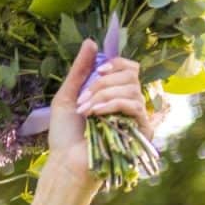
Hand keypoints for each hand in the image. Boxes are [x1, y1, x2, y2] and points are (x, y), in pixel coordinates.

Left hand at [45, 40, 159, 183]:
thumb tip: (91, 41)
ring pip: (131, 89)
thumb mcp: (67, 96)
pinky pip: (134, 106)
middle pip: (131, 75)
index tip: (98, 70)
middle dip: (103, 83)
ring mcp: (135, 117)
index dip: (117, 64)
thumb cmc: (65, 134)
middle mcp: (128, 102)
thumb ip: (80, 70)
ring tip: (84, 111)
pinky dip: (112, 105)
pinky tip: (95, 114)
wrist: (66, 162)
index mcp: (114, 93)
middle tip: (83, 99)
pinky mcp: (139, 130)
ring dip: (103, 96)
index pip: (129, 68)